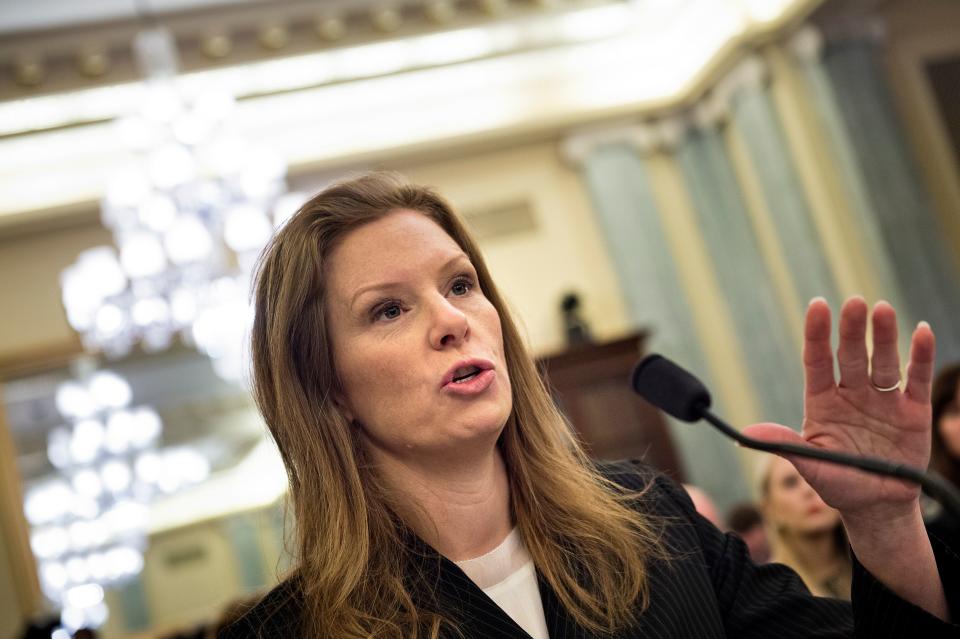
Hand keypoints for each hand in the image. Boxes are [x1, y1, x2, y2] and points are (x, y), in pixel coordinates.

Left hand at [744, 296, 934, 521]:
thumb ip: (785, 445)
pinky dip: (920, 356)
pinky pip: (916, 379)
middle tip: (855, 302)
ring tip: (882, 310)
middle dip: (852, 330)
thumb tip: (748, 434)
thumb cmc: (838, 482)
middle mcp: (851, 394)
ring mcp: (882, 401)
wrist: (877, 506)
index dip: (817, 334)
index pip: (818, 361)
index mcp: (822, 402)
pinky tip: (920, 331)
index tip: (817, 305)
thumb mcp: (809, 464)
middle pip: (851, 356)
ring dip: (884, 337)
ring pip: (882, 362)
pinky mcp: (912, 412)